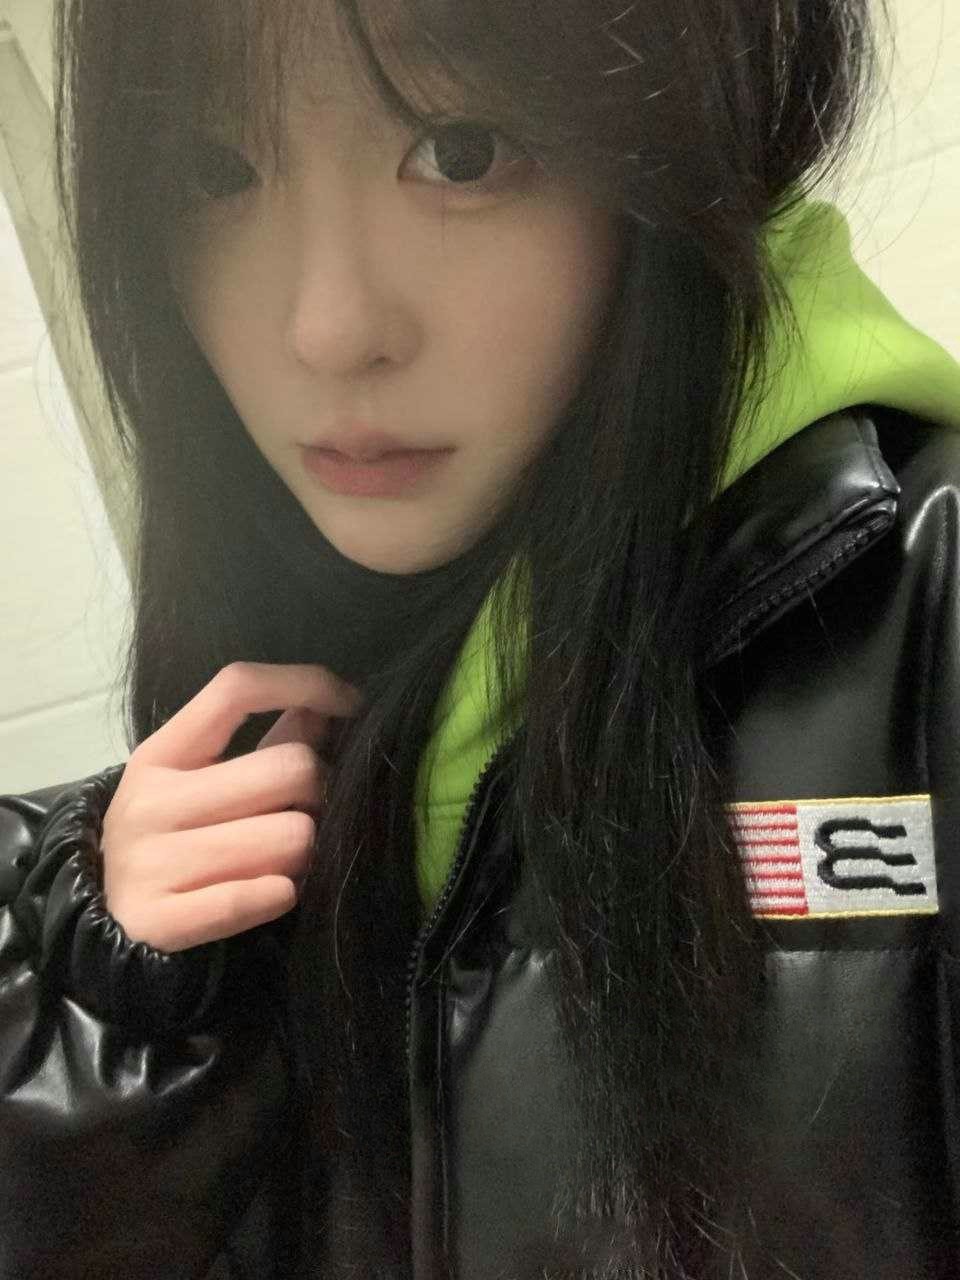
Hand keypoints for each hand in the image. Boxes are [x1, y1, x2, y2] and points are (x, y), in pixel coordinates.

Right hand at [99, 662, 363, 951]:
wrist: (102, 925)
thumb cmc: (171, 839)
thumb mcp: (196, 781)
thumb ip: (265, 742)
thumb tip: (326, 706)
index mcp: (160, 753)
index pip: (237, 689)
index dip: (304, 684)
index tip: (350, 703)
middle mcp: (151, 801)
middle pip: (291, 768)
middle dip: (319, 793)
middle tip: (304, 813)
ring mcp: (151, 862)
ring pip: (293, 837)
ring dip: (304, 852)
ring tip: (281, 859)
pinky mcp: (164, 921)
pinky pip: (267, 895)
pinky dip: (283, 893)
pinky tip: (270, 891)